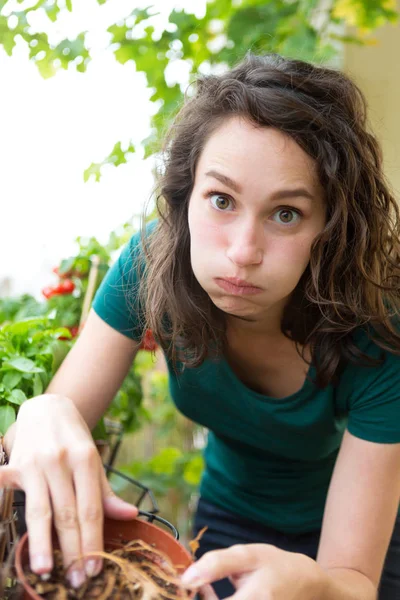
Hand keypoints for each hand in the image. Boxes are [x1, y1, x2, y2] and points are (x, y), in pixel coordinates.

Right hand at [0, 395, 137, 586]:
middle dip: (73, 550)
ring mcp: (37, 462)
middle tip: (77, 579)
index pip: (91, 509)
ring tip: (47, 569)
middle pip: (68, 513)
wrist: (48, 406)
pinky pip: (8, 484)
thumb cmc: (74, 438)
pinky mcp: (17, 463)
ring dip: (43, 542)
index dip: (93, 540)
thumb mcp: (94, 460)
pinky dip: (3, 495)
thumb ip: (106, 492)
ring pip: (41, 509)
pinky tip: (3, 518)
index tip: (96, 567)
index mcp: (86, 460)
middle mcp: (62, 461)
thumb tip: (130, 515)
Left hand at [181, 544, 324, 598]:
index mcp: (254, 599)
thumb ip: (216, 564)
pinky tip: (215, 594)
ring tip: (205, 588)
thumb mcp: (248, 556)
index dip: (196, 598)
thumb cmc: (275, 566)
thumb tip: (185, 578)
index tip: (185, 586)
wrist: (307, 584)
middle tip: (194, 584)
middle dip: (202, 598)